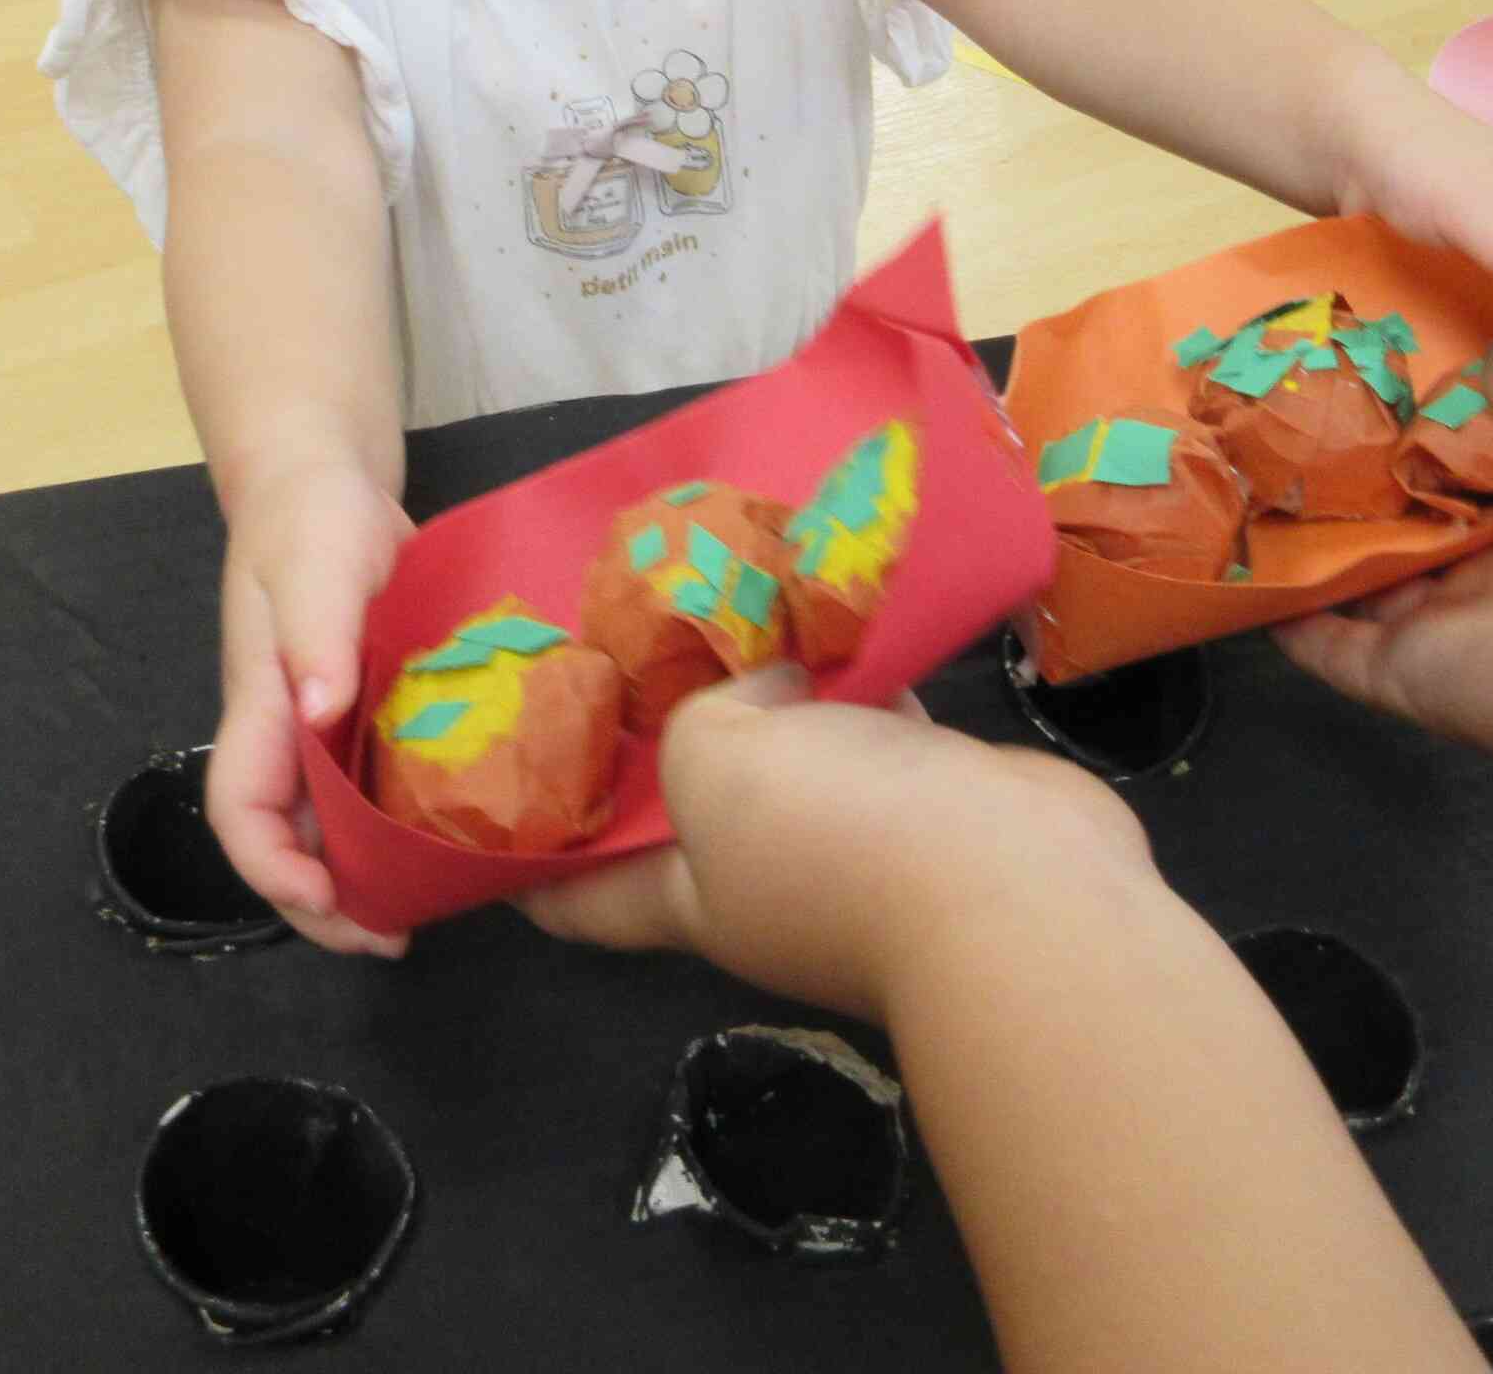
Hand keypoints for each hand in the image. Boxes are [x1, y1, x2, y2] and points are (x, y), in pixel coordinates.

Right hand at [206, 460, 414, 957]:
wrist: (327, 480)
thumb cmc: (313, 515)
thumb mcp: (318, 561)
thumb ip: (317, 632)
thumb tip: (320, 711)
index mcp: (262, 707)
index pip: (242, 812)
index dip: (272, 870)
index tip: (328, 900)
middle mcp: (286, 731)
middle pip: (285, 841)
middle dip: (325, 904)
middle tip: (391, 938)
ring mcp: (323, 726)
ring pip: (330, 825)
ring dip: (365, 876)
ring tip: (425, 910)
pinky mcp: (364, 712)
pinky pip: (370, 788)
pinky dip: (397, 827)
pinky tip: (450, 842)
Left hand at [520, 667, 1157, 1022]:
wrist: (1016, 888)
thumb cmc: (836, 838)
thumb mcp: (715, 763)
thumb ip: (701, 712)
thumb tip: (765, 686)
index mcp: (693, 899)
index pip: (583, 901)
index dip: (526, 864)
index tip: (477, 801)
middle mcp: (767, 878)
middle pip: (691, 807)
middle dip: (659, 729)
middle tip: (623, 632)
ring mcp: (859, 841)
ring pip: (793, 751)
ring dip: (772, 683)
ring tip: (735, 590)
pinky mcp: (939, 799)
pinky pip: (878, 721)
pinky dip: (862, 670)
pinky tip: (846, 604)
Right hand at [1272, 337, 1492, 795]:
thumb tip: (1489, 351)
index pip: (1492, 454)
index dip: (1440, 412)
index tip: (1375, 359)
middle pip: (1424, 512)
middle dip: (1369, 468)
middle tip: (1287, 401)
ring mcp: (1457, 623)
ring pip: (1370, 574)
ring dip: (1315, 534)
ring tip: (1240, 468)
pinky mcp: (1409, 673)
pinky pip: (1330, 645)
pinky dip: (1282, 614)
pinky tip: (1232, 565)